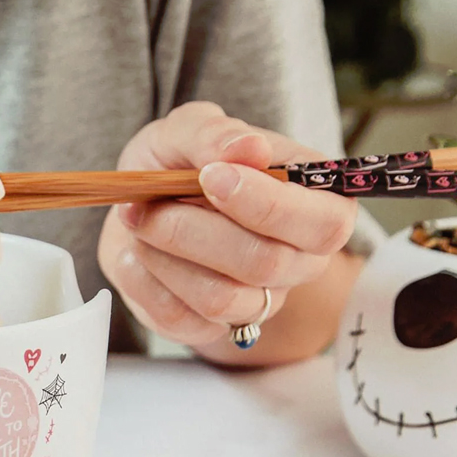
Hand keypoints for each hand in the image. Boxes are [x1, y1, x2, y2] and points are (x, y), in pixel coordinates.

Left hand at [98, 101, 357, 350]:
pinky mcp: (210, 328)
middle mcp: (298, 261)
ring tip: (139, 223)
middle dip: (194, 230)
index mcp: (318, 206)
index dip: (267, 205)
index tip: (209, 177)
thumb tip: (248, 149)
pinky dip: (144, 284)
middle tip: (149, 204)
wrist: (140, 203)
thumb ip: (216, 133)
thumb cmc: (180, 163)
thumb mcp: (189, 128)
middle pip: (266, 264)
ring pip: (221, 298)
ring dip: (165, 256)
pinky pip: (182, 322)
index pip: (324, 224)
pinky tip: (131, 254)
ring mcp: (256, 301)